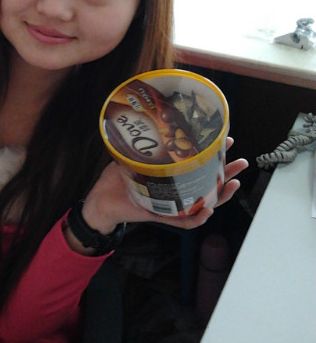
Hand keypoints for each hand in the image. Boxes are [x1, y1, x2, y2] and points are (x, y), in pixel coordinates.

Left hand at [82, 138, 247, 233]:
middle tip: (241, 163)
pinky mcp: (162, 216)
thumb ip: (144, 142)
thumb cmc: (117, 180)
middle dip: (227, 173)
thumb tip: (152, 120)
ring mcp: (172, 205)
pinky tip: (208, 209)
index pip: (198, 165)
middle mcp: (176, 191)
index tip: (225, 140)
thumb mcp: (132, 155)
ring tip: (233, 184)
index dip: (213, 155)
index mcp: (172, 176)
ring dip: (221, 196)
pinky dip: (197, 218)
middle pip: (208, 184)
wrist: (101, 201)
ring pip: (204, 203)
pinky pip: (184, 222)